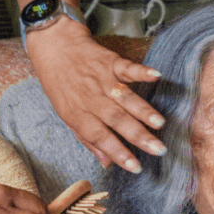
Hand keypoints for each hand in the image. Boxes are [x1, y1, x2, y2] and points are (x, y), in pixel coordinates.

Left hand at [24, 18, 164, 171]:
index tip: (136, 167)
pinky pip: (127, 67)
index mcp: (78, 115)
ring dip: (143, 110)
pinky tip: (156, 75)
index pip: (100, 137)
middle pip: (116, 120)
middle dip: (139, 136)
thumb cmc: (60, 84)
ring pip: (124, 97)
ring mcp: (101, 79)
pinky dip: (141, 71)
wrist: (54, 46)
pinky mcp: (110, 62)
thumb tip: (107, 164)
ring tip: (160, 123)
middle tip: (158, 150)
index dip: (118, 153)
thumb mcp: (66, 114)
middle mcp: (90, 99)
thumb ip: (87, 139)